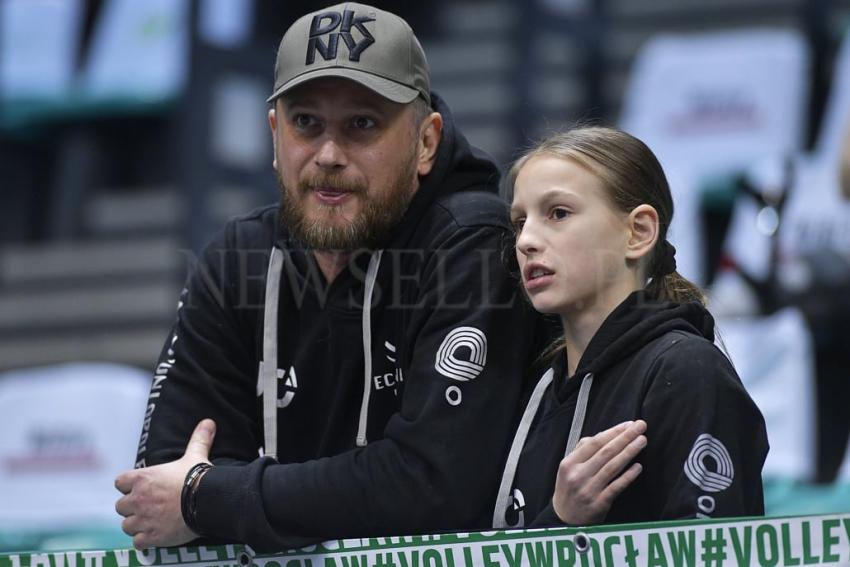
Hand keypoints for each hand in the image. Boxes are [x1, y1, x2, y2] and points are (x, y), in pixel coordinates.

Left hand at [115, 419, 215, 548]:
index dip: (129, 485)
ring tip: (150, 522)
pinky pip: (137, 542)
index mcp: (143, 479)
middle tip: (148, 506)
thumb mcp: (196, 455)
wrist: (207, 502)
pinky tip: (155, 535)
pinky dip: (144, 540)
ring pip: (127, 525)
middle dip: (132, 507)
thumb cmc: (198, 478)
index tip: (141, 487)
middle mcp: (138, 499)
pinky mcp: (151, 536)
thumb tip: (208, 423)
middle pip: (121, 506)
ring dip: (136, 524)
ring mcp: (143, 519)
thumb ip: (198, 439)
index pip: (120, 482)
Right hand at [552, 420, 646, 524]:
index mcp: (569, 463)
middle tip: (640, 427)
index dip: (613, 432)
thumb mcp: (567, 468)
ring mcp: (588, 490)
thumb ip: (582, 451)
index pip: (594, 442)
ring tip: (642, 441)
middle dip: (625, 437)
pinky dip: (628, 476)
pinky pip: (616, 487)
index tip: (628, 424)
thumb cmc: (569, 490)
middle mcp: (578, 475)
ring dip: (629, 452)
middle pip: (606, 452)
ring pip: (612, 467)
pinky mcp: (599, 503)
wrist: (564, 520)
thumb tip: (603, 435)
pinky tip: (638, 467)